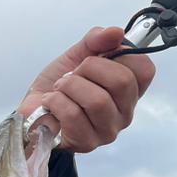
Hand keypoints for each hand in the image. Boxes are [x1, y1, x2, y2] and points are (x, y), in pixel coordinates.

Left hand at [18, 26, 155, 152]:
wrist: (32, 110)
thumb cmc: (59, 85)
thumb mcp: (77, 55)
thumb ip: (96, 40)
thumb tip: (115, 33)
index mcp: (129, 90)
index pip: (144, 69)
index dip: (120, 55)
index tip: (98, 57)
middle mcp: (125, 113)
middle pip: (122, 81)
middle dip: (89, 69)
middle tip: (74, 74)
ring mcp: (107, 130)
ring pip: (98, 100)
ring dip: (70, 86)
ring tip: (60, 88)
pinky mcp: (87, 143)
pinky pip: (74, 115)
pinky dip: (56, 101)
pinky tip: (51, 102)